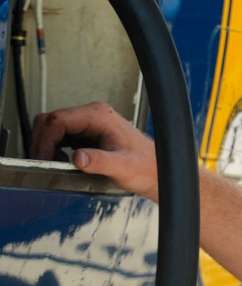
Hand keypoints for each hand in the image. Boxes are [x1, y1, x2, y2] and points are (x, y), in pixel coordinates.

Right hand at [30, 102, 158, 200]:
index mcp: (99, 116)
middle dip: (42, 143)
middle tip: (43, 164)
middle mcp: (93, 115)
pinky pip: (60, 136)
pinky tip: (63, 162)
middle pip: (50, 121)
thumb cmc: (145, 166)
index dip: (44, 141)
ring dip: (47, 146)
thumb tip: (78, 157)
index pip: (57, 120)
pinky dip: (54, 149)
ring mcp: (89, 123)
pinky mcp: (87, 133)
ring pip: (52, 128)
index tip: (42, 159)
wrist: (155, 170)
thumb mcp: (122, 167)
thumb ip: (100, 162)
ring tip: (54, 164)